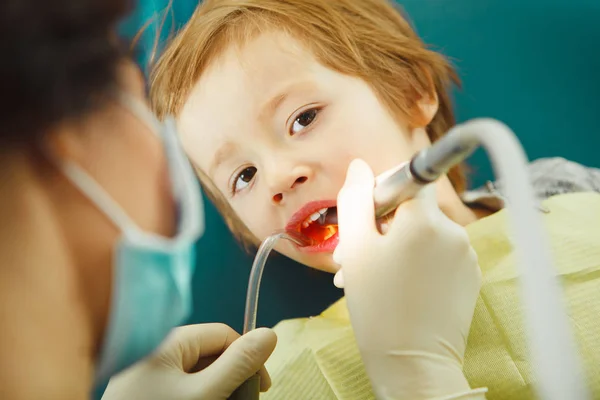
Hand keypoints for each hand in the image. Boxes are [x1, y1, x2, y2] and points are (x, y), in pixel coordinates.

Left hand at [102, 323, 276, 399]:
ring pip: (196, 372)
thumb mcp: (204, 394)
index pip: (223, 335)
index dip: (248, 358)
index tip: (262, 388)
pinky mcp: (142, 391)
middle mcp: (157, 351)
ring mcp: (147, 373)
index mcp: (170, 341)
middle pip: (210, 354)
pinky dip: (196, 395)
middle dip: (231, 377)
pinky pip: (179, 386)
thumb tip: (271, 333)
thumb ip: (238, 365)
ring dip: (216, 389)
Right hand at [333, 159, 482, 398]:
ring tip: (369, 280)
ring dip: (393, 249)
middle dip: (379, 227)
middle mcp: (454, 231)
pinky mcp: (470, 278)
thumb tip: (360, 167)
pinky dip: (415, 265)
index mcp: (425, 219)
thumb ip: (355, 199)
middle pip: (412, 211)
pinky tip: (395, 289)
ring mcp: (466, 256)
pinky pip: (438, 257)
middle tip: (352, 260)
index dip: (380, 193)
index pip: (407, 179)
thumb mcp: (355, 248)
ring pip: (422, 236)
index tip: (363, 219)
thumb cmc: (378, 306)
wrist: (413, 366)